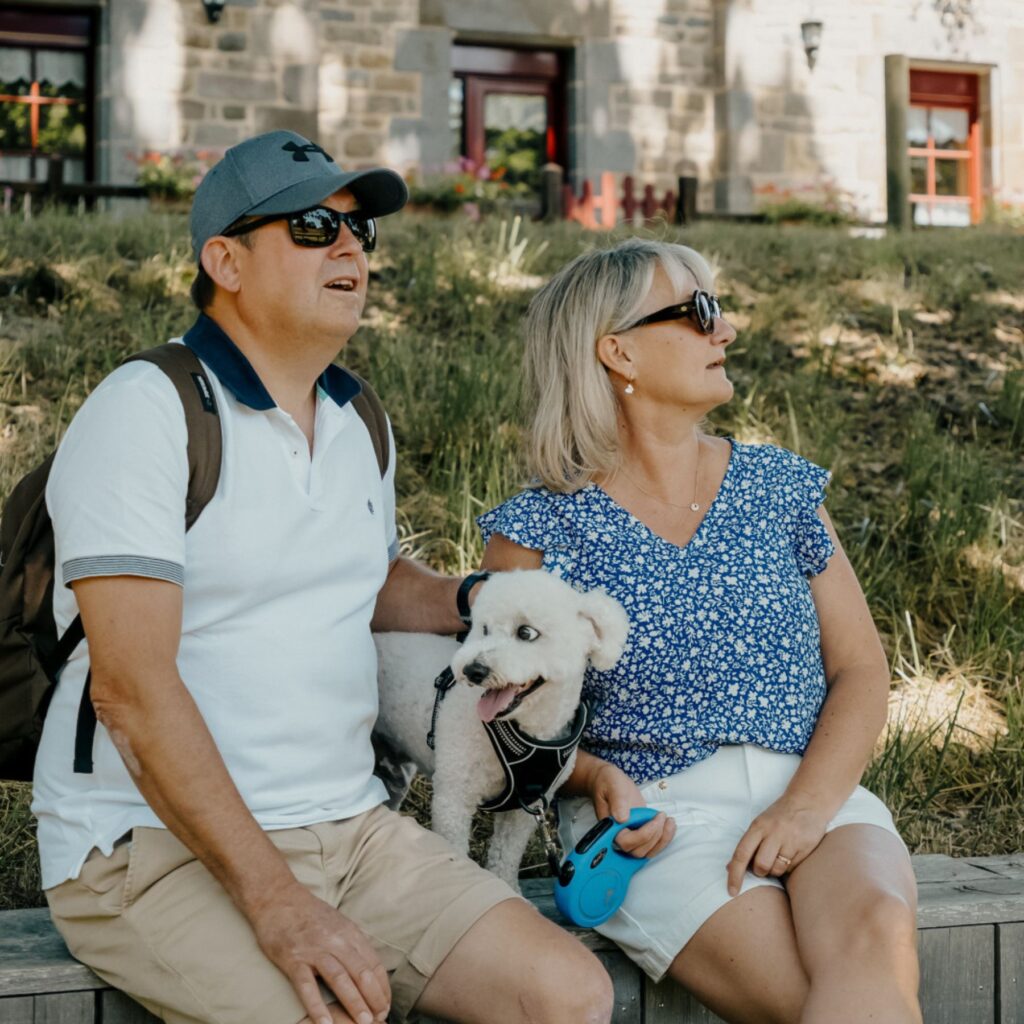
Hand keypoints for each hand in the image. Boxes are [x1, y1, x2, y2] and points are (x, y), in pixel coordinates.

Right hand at [250, 883, 390, 1023]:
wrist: (277, 898)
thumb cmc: (310, 914)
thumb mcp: (339, 923)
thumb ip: (353, 944)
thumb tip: (371, 969)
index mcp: (350, 933)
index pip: (374, 964)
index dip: (382, 988)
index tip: (386, 1005)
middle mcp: (336, 941)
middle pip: (361, 973)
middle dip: (374, 998)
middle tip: (380, 1019)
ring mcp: (314, 950)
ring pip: (340, 979)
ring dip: (354, 1002)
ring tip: (363, 1022)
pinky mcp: (293, 959)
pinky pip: (306, 986)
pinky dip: (316, 1005)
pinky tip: (324, 1023)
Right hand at [588, 761, 675, 858]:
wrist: (610, 783)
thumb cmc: (609, 784)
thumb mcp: (613, 787)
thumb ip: (617, 802)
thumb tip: (621, 818)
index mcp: (609, 829)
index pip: (626, 843)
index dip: (643, 835)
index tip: (654, 821)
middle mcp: (619, 837)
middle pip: (639, 851)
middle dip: (655, 836)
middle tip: (661, 816)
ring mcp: (630, 837)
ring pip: (648, 852)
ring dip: (663, 839)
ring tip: (669, 821)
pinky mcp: (640, 833)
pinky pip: (653, 844)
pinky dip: (664, 838)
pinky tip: (669, 824)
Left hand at [726, 792, 830, 896]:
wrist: (808, 801)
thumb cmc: (779, 816)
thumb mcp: (760, 824)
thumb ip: (747, 845)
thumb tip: (729, 868)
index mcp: (758, 826)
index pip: (741, 854)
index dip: (735, 875)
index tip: (731, 891)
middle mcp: (773, 832)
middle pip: (761, 866)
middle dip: (761, 871)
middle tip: (765, 862)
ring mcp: (790, 840)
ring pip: (777, 869)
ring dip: (776, 869)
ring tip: (780, 855)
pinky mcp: (805, 847)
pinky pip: (792, 868)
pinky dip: (789, 865)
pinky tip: (792, 852)